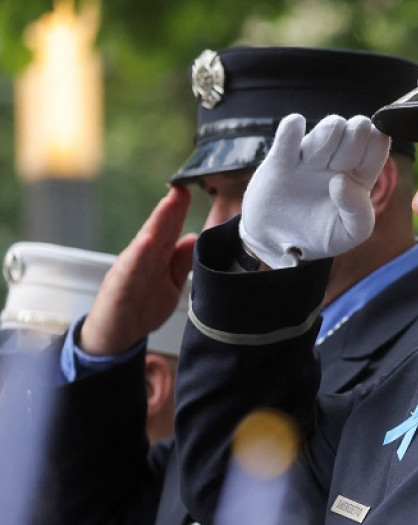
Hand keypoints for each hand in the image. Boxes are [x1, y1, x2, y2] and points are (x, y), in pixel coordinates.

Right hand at [79, 185, 196, 355]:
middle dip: (169, 208)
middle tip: (181, 188)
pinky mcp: (119, 289)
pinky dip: (138, 256)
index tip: (189, 189)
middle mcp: (141, 259)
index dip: (178, 210)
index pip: (168, 229)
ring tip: (168, 205)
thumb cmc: (142, 306)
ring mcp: (129, 272)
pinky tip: (146, 243)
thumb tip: (194, 237)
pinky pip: (130, 270)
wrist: (116, 336)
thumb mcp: (170, 283)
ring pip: (143, 244)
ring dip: (156, 223)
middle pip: (157, 229)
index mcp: (155, 257)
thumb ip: (181, 261)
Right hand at [239, 114, 389, 267]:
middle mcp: (339, 160)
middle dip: (353, 141)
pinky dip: (292, 128)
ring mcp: (311, 156)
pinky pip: (290, 129)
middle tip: (337, 165)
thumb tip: (343, 181)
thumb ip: (359, 213)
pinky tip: (292, 143)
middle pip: (357, 128)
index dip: (375, 144)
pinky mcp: (281, 158)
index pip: (378, 144)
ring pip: (330, 125)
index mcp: (360, 176)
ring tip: (311, 162)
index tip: (359, 165)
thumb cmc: (319, 236)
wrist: (277, 244)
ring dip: (326, 137)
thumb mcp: (348, 235)